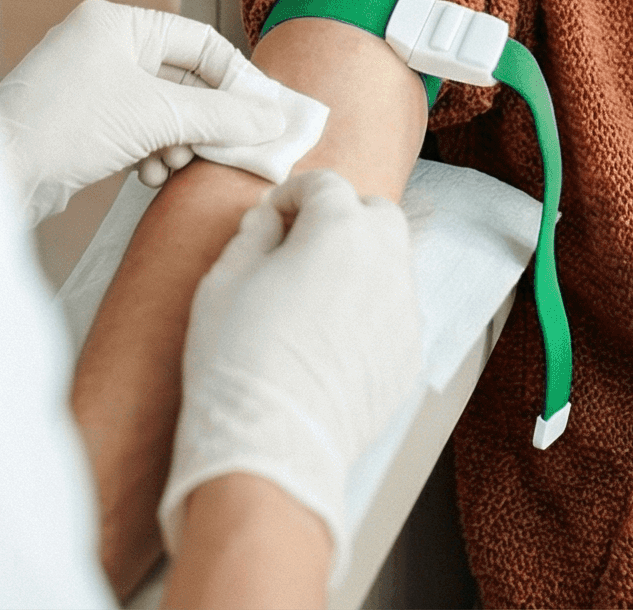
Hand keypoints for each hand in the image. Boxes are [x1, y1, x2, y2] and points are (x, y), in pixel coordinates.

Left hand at [0, 0, 287, 224]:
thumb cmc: (66, 126)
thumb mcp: (156, 117)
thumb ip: (221, 116)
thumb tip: (274, 120)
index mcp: (118, 24)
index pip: (200, 42)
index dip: (238, 79)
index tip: (266, 115)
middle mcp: (103, 45)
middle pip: (182, 79)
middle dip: (206, 118)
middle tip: (233, 149)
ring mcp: (90, 84)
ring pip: (161, 109)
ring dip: (178, 140)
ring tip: (175, 163)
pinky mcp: (81, 121)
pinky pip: (136, 130)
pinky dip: (150, 151)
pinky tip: (147, 173)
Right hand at [158, 170, 424, 579]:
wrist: (273, 446)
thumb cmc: (238, 359)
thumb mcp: (224, 280)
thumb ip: (252, 235)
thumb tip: (269, 220)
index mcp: (338, 229)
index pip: (324, 185)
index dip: (292, 195)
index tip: (271, 217)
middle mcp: (384, 260)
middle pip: (375, 215)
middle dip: (342, 219)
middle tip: (302, 247)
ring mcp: (403, 310)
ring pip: (391, 264)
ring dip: (360, 264)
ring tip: (316, 296)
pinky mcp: (408, 356)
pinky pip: (394, 314)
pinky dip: (370, 312)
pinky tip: (332, 340)